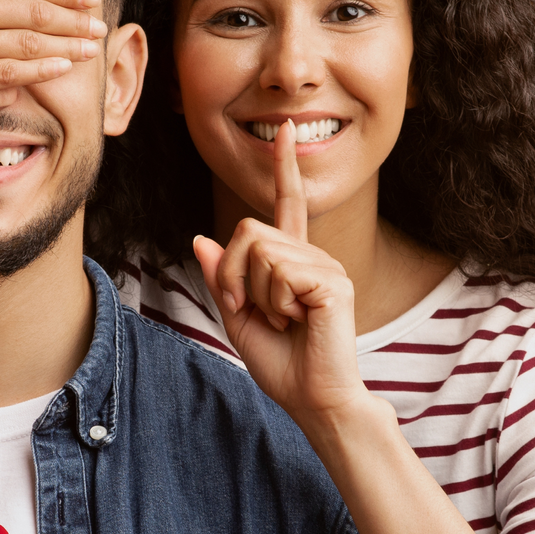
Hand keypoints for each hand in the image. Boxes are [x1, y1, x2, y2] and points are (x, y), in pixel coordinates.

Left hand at [192, 119, 375, 431]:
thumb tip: (201, 240)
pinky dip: (275, 302)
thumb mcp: (237, 320)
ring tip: (283, 320)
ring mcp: (326, 266)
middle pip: (248, 232)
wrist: (312, 400)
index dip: (284, 169)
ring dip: (255, 294)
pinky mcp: (333, 281)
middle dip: (232, 276)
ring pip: (260, 251)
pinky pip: (279, 272)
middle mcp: (314, 256)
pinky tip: (298, 321)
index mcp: (294, 262)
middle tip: (250, 311)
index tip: (284, 133)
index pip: (287, 206)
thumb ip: (222, 279)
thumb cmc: (282, 366)